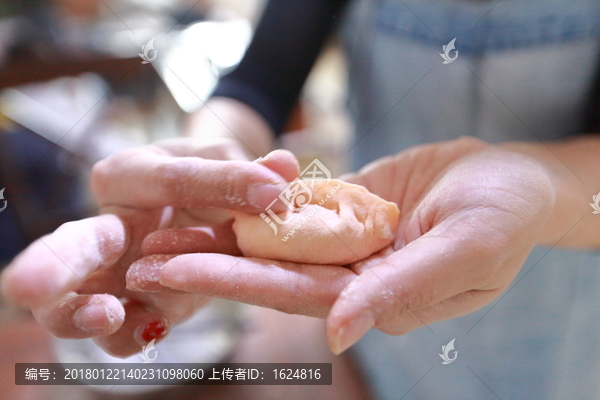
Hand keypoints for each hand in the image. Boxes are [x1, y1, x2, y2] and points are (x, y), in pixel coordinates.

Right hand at [0, 138, 296, 356]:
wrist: (205, 205)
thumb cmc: (205, 174)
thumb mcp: (224, 161)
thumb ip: (246, 170)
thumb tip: (285, 167)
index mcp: (128, 176)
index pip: (167, 180)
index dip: (222, 184)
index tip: (273, 190)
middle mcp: (111, 227)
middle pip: (70, 249)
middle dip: (50, 268)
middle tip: (28, 286)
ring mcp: (116, 275)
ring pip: (79, 305)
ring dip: (83, 316)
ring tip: (106, 315)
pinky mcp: (137, 309)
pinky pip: (123, 334)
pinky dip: (129, 335)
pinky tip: (147, 331)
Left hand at [144, 137, 556, 353]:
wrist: (515, 178)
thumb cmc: (505, 217)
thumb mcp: (466, 252)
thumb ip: (403, 292)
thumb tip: (343, 334)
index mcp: (378, 297)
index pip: (296, 293)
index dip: (237, 282)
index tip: (180, 272)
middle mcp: (353, 275)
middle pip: (271, 270)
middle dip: (209, 264)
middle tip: (146, 257)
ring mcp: (347, 241)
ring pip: (274, 238)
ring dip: (222, 232)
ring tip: (164, 224)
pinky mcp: (347, 207)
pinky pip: (295, 206)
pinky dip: (256, 201)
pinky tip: (215, 194)